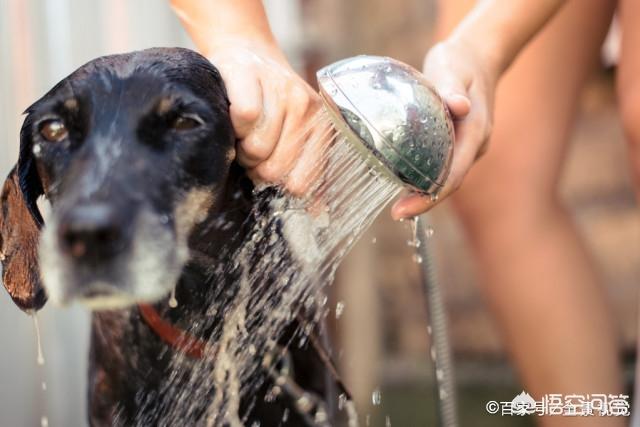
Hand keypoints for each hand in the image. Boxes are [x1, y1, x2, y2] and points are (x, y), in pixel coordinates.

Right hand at [206, 38, 322, 193]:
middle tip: (251, 150)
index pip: (301, 184)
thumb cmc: (268, 108)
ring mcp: (282, 90)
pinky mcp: (252, 77)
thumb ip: (306, 174)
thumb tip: (317, 214)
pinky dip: (232, 126)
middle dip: (255, 167)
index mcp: (322, 129)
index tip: (267, 172)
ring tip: (242, 133)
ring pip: (257, 148)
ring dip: (241, 148)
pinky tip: (233, 116)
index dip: (277, 186)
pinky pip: (244, 120)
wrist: (247, 55)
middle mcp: (307, 109)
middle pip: (275, 169)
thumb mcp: (294, 138)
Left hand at [391, 39, 498, 218]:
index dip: (431, 196)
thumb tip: (458, 106)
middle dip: (425, 200)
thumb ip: (452, 87)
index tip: (405, 210)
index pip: (454, 175)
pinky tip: (403, 180)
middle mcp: (474, 144)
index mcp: (475, 131)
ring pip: (447, 176)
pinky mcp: (459, 142)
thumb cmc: (460, 61)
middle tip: (397, 213)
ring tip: (398, 204)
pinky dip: (425, 175)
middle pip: (450, 182)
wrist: (478, 56)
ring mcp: (468, 145)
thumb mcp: (452, 68)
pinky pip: (443, 164)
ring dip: (425, 192)